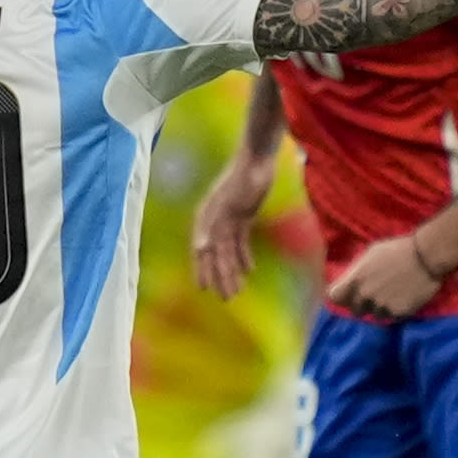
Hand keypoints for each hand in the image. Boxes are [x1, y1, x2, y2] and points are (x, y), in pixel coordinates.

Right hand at [192, 155, 279, 298]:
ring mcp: (228, 221)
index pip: (203, 251)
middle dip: (221, 276)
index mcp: (206, 219)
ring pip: (229, 252)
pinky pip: (241, 242)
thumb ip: (212, 224)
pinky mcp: (243, 218)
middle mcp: (214, 222)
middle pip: (216, 255)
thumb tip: (200, 249)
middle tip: (227, 298)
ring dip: (233, 270)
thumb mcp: (226, 202)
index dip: (202, 269)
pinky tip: (250, 269)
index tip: (203, 288)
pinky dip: (244, 256)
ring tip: (238, 290)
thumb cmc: (241, 179)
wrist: (258, 160)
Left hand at [327, 235, 444, 320]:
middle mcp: (364, 295)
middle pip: (355, 310)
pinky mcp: (397, 313)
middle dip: (362, 304)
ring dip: (380, 309)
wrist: (426, 257)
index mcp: (355, 279)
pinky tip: (402, 299)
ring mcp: (381, 306)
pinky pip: (391, 317)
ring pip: (374, 315)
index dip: (341, 296)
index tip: (347, 295)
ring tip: (392, 296)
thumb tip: (348, 280)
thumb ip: (357, 270)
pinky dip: (394, 311)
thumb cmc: (397, 249)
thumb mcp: (370, 254)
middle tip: (374, 296)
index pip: (334, 297)